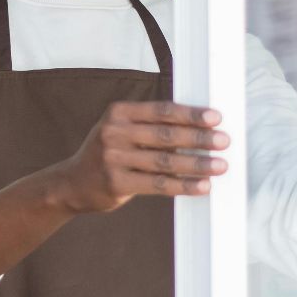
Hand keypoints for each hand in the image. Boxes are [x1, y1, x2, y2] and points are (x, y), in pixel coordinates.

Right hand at [47, 102, 229, 212]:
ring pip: (165, 161)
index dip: (190, 114)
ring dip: (197, 164)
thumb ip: (150, 125)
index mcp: (118, 113)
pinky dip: (183, 185)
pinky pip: (158, 184)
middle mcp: (114, 132)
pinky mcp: (117, 183)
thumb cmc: (109, 154)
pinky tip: (202, 186)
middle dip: (199, 138)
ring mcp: (113, 158)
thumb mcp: (120, 130)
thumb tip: (198, 126)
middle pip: (165, 135)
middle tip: (224, 141)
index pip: (161, 111)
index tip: (215, 117)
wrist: (72, 183)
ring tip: (220, 165)